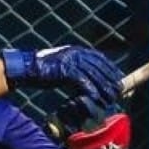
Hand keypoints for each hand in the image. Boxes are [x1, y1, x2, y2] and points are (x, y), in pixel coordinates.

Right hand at [1, 46, 122, 103]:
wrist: (28, 68)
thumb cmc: (45, 70)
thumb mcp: (64, 68)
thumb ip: (76, 71)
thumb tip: (87, 80)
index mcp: (77, 50)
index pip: (99, 58)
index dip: (111, 68)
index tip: (119, 78)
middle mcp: (76, 53)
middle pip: (99, 66)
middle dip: (111, 78)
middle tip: (120, 90)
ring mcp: (70, 60)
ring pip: (93, 73)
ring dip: (103, 86)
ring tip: (111, 96)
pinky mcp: (64, 69)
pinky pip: (81, 80)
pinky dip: (90, 89)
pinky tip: (96, 98)